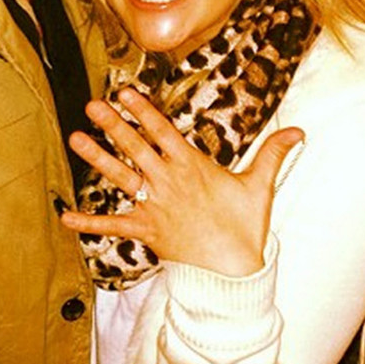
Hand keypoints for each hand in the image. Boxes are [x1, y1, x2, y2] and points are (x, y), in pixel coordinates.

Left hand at [62, 89, 303, 276]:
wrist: (233, 271)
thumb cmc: (246, 228)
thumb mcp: (260, 186)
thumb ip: (274, 153)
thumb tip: (300, 130)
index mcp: (192, 167)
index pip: (163, 131)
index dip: (143, 110)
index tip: (124, 92)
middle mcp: (168, 182)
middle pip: (136, 147)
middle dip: (114, 124)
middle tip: (92, 105)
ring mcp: (154, 206)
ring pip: (120, 176)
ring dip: (96, 158)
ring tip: (75, 138)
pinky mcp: (146, 231)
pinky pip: (113, 226)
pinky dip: (89, 223)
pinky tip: (64, 217)